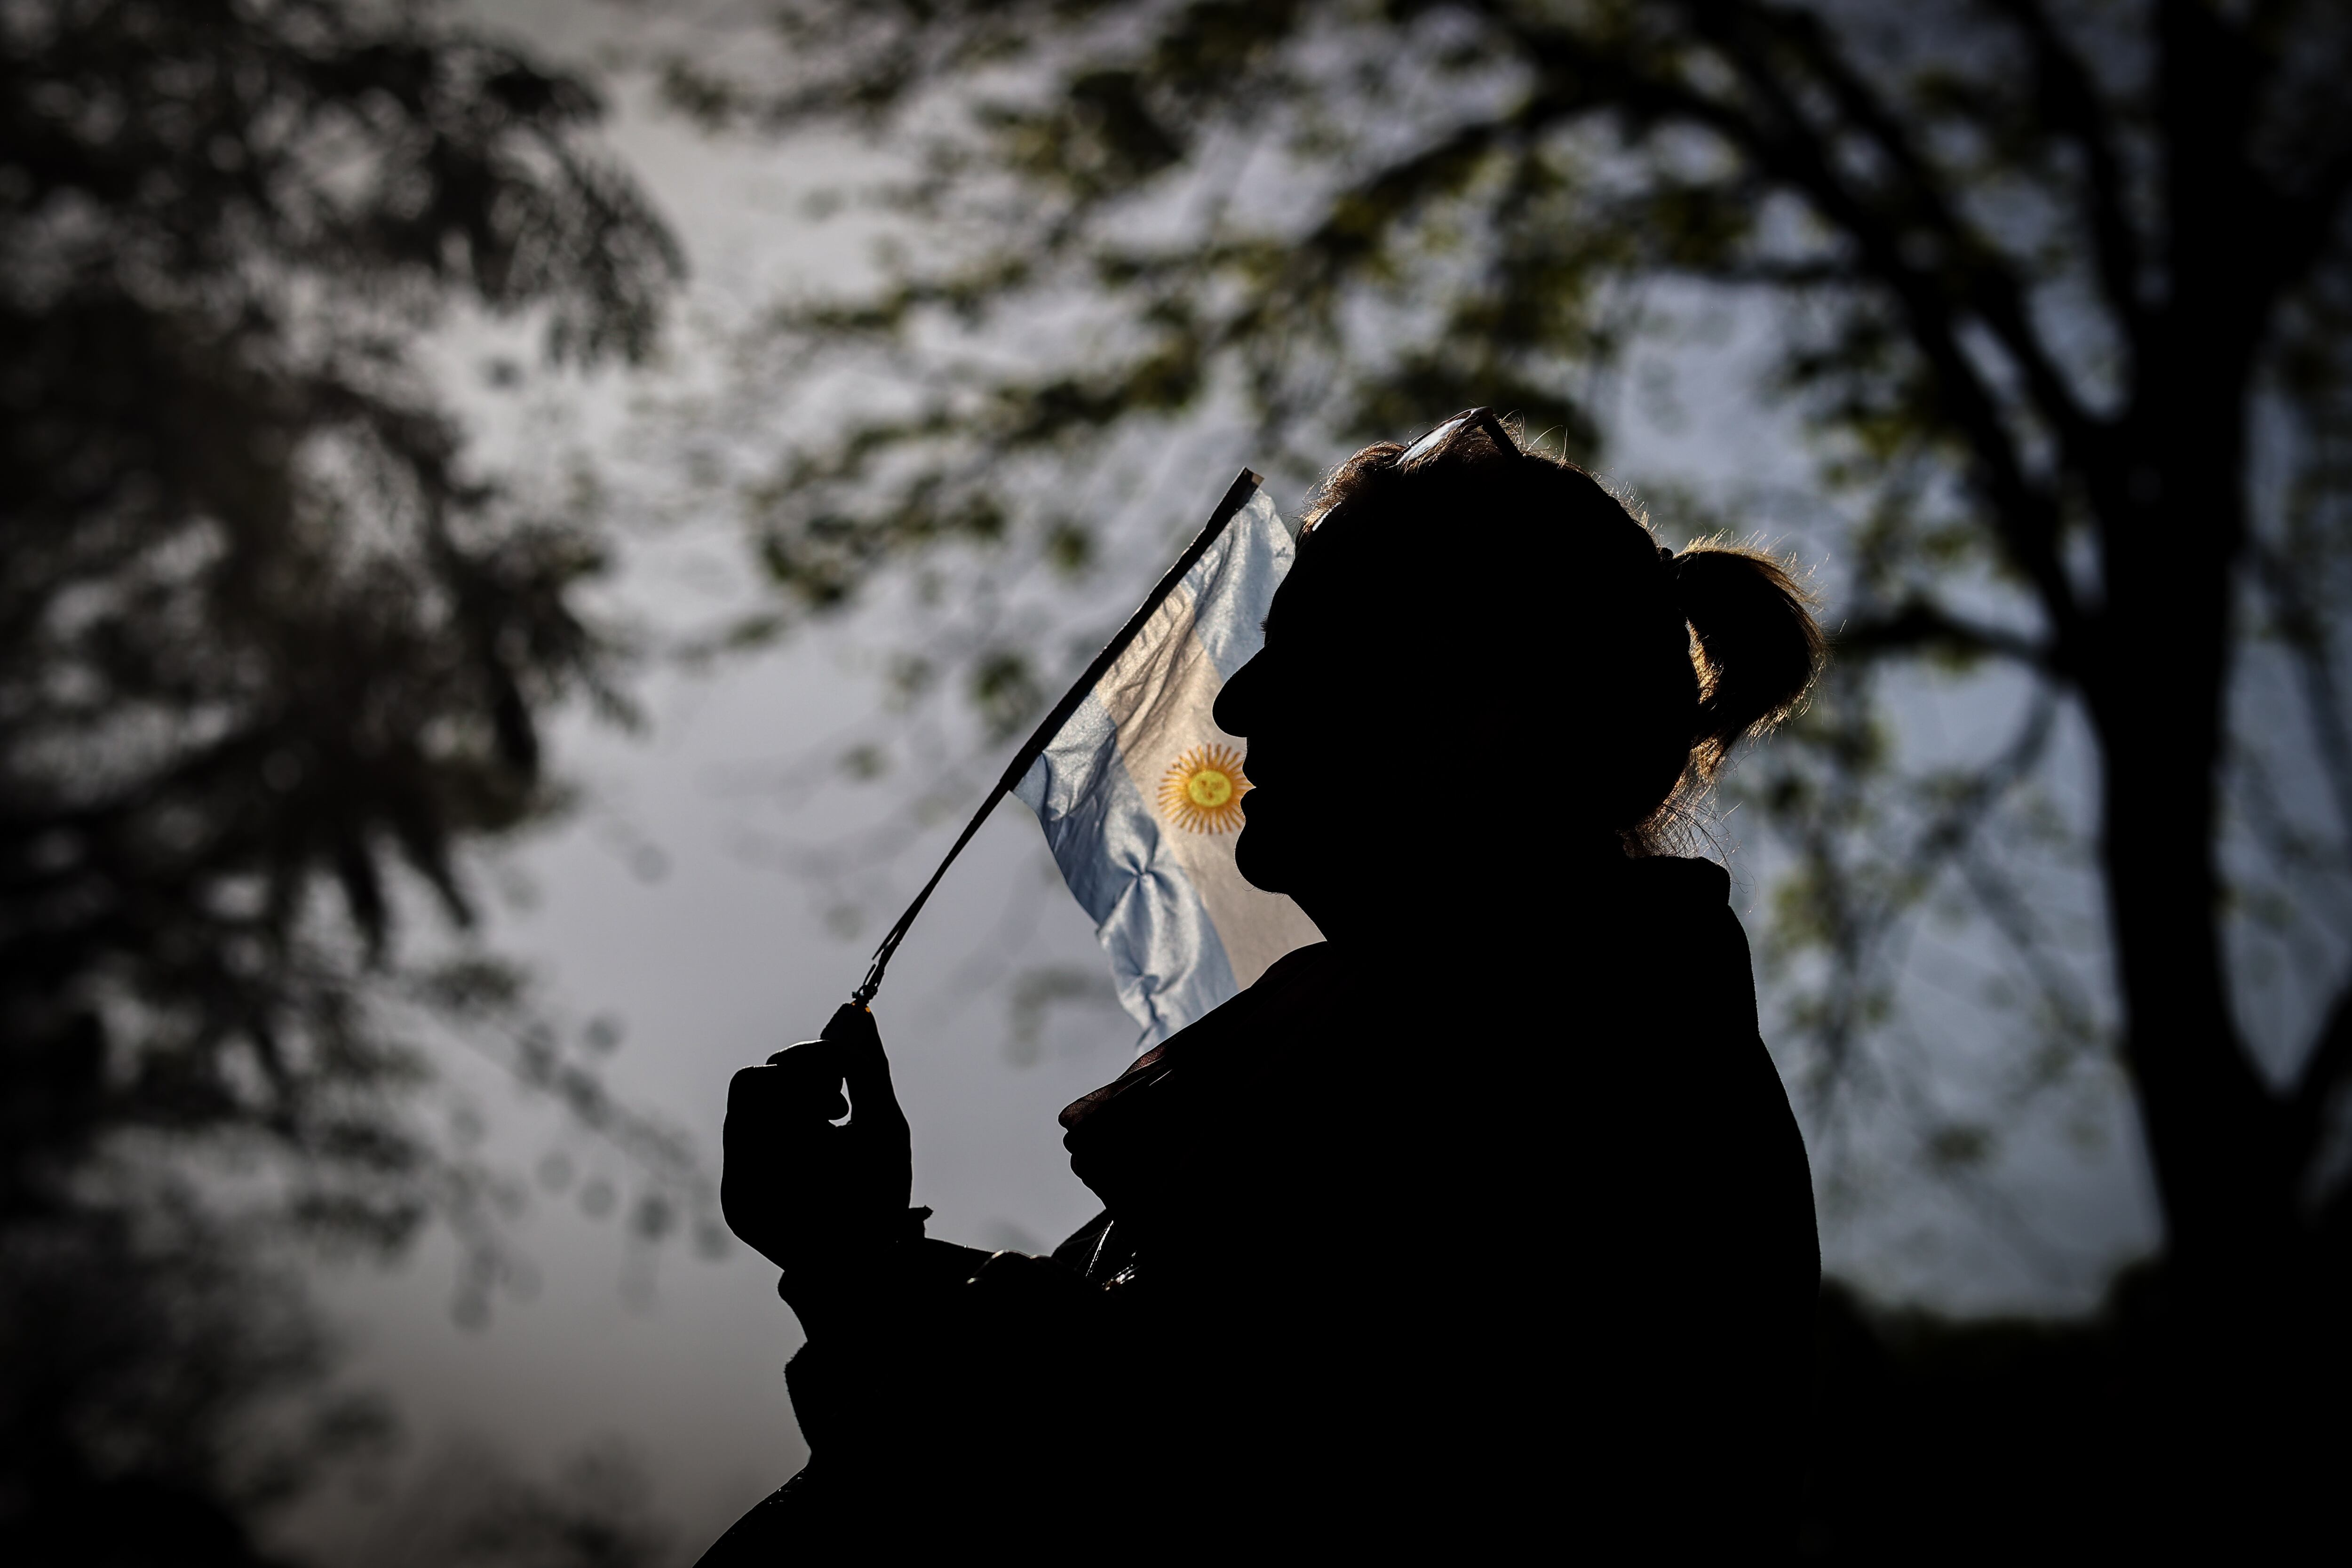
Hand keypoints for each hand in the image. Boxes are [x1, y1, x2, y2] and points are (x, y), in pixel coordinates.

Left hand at [722, 1003, 913, 1275]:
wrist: (867, 1281)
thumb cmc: (883, 1203)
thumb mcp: (886, 1128)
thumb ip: (868, 1067)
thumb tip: (857, 1014)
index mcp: (781, 1154)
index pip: (769, 1075)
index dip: (807, 1064)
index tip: (841, 1086)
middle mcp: (743, 1173)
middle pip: (749, 1088)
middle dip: (794, 1084)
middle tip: (835, 1109)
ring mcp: (734, 1193)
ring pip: (745, 1117)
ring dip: (787, 1110)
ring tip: (828, 1137)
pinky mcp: (736, 1207)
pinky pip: (746, 1150)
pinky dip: (778, 1141)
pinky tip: (814, 1163)